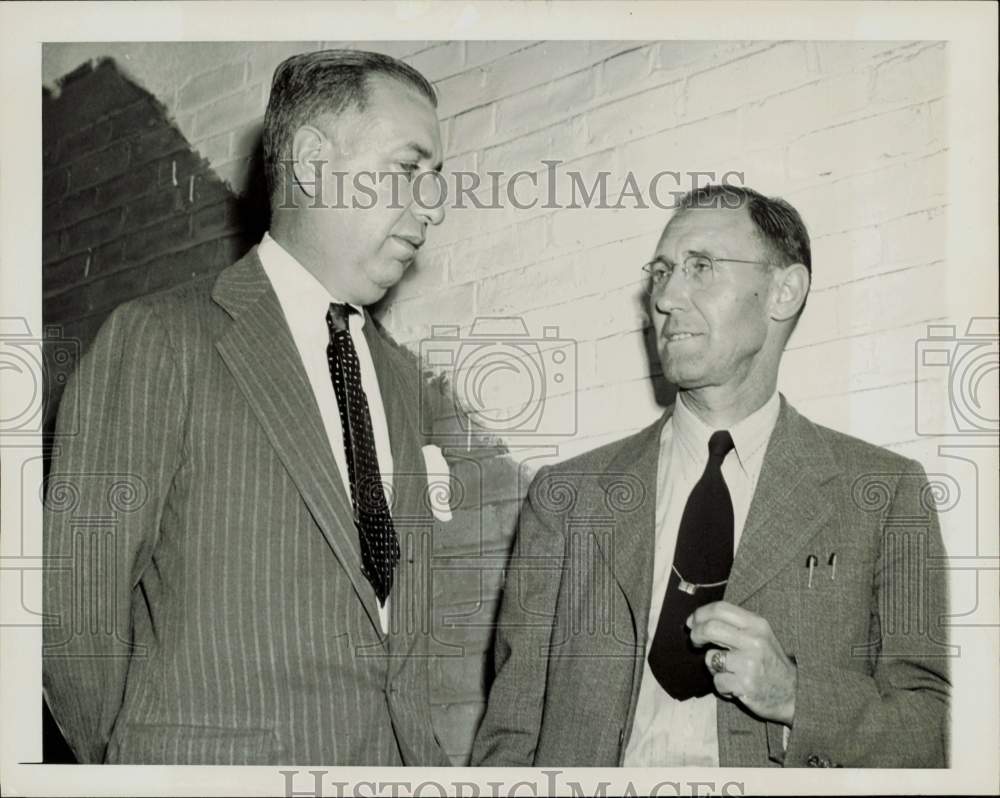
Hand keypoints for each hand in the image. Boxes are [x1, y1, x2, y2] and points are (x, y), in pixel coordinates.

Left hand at [687, 601, 796, 725]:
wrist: (793, 694)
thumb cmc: (770, 662)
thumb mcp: (760, 636)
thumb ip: (734, 626)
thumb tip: (697, 620)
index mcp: (757, 624)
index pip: (720, 609)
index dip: (700, 614)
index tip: (691, 622)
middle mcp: (754, 641)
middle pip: (710, 628)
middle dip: (696, 635)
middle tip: (694, 641)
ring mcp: (750, 663)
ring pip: (710, 658)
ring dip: (713, 666)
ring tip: (729, 671)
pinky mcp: (745, 684)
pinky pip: (717, 681)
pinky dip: (722, 685)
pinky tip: (736, 686)